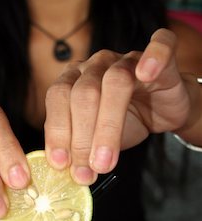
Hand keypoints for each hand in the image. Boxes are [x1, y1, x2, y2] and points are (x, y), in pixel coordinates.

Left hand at [44, 28, 191, 183]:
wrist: (163, 110)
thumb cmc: (125, 123)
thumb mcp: (96, 139)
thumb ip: (80, 149)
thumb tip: (67, 174)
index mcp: (73, 81)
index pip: (57, 99)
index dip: (57, 131)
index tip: (60, 164)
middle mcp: (96, 65)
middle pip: (82, 94)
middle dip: (81, 139)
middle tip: (85, 173)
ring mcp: (127, 59)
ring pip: (115, 82)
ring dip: (108, 126)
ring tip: (105, 162)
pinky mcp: (161, 58)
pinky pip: (159, 46)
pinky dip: (153, 57)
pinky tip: (146, 74)